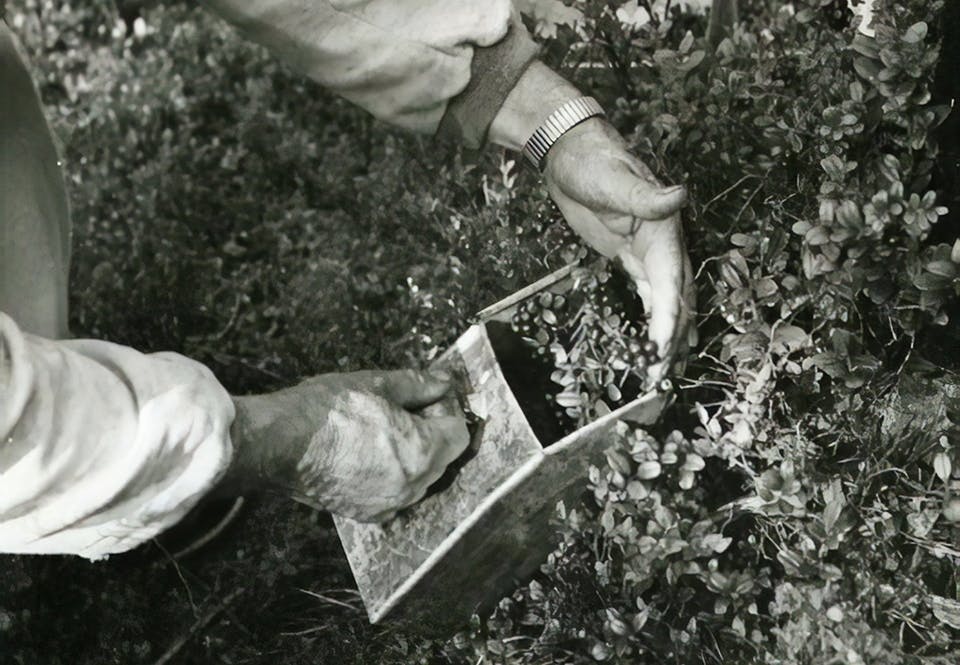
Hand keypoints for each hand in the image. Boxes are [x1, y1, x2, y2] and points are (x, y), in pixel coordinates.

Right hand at [227, 369, 468, 521]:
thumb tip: (442, 384)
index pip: (459, 433)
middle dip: (432, 432)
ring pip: (420, 478)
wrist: (279, 443)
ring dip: (413, 454)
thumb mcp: (378, 383)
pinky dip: (392, 475)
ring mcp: (389, 505)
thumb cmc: (326, 411)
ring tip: (383, 430)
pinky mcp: (367, 514)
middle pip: (443, 458)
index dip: (447, 410)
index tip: (428, 397)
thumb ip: (420, 385)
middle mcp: (412, 487)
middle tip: (404, 409)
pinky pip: (396, 493)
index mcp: (422, 453)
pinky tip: (369, 453)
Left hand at [544, 119, 697, 375]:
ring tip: (663, 369)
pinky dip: (654, 319)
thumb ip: (644, 195)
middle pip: (677, 297)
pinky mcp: (630, 258)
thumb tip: (678, 195)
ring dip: (668, 334)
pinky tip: (654, 343)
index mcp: (664, 229)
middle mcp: (664, 245)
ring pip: (666, 300)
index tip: (664, 347)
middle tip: (664, 374)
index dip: (670, 316)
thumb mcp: (614, 177)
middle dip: (674, 337)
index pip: (671, 280)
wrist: (572, 153)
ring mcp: (648, 253)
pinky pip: (649, 294)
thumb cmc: (593, 161)